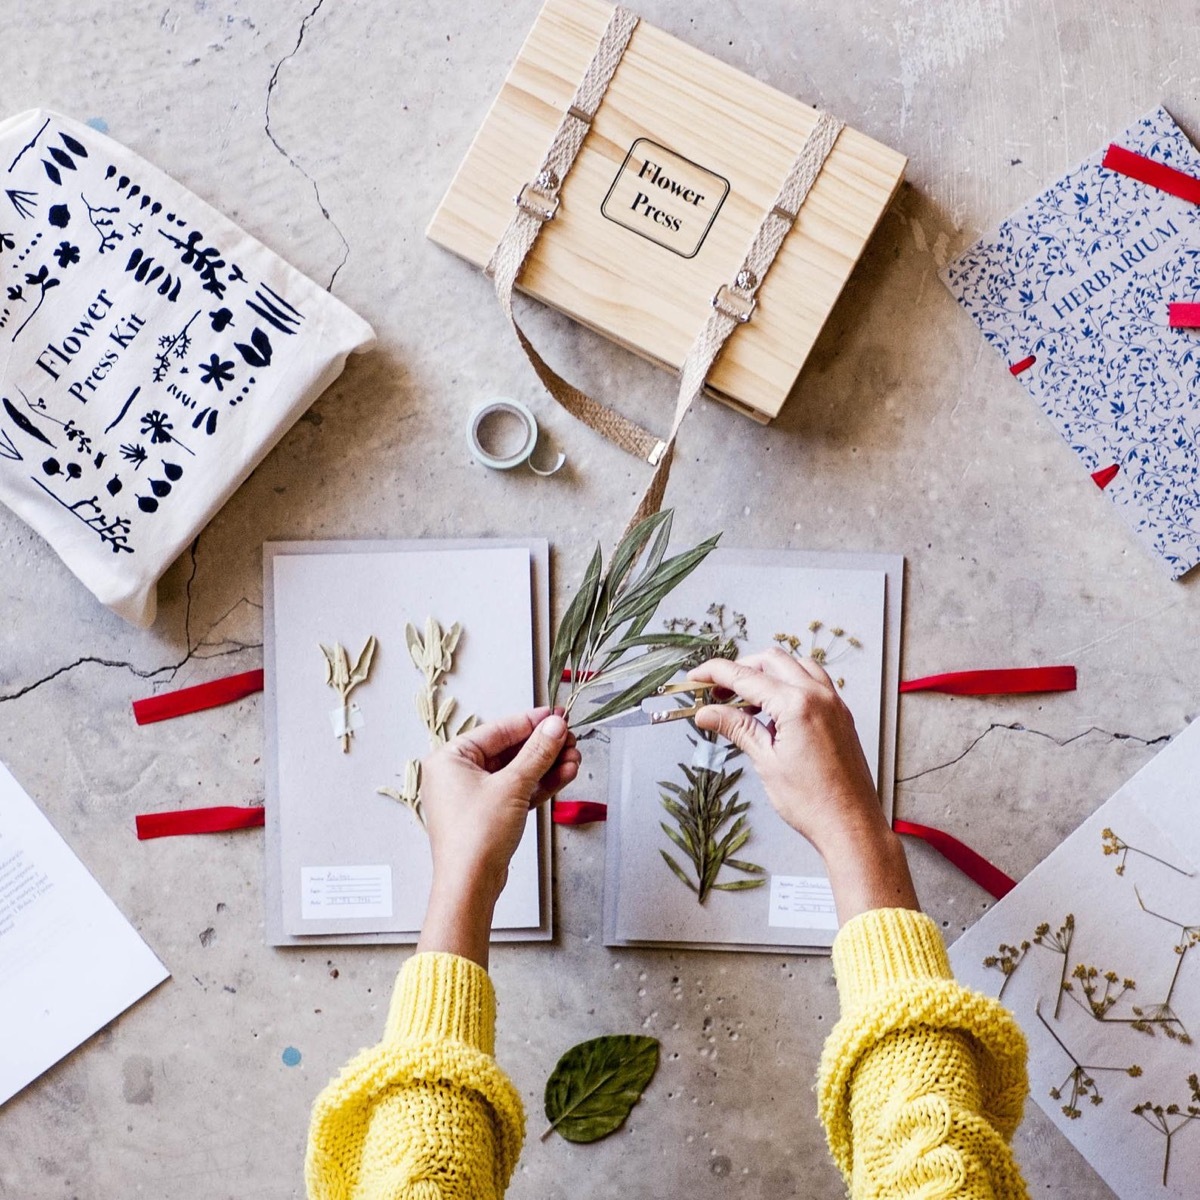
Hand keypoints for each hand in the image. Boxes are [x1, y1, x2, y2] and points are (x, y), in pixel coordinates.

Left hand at [416, 707, 579, 965]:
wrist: (471, 885)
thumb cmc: (477, 835)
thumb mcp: (512, 785)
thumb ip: (537, 753)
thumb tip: (555, 726)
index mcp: (450, 758)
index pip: (497, 730)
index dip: (531, 722)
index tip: (557, 716)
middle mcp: (458, 774)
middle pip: (509, 751)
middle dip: (544, 747)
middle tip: (571, 740)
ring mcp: (474, 796)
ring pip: (517, 772)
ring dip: (546, 765)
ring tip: (575, 759)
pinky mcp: (489, 815)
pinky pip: (517, 791)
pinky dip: (539, 784)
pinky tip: (564, 775)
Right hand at [688, 649, 917, 921]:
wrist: (851, 826)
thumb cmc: (814, 802)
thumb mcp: (766, 761)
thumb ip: (737, 728)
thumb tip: (707, 713)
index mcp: (796, 704)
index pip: (745, 676)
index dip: (714, 673)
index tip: (695, 677)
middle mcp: (818, 695)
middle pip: (771, 660)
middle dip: (740, 669)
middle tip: (717, 691)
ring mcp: (834, 703)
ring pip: (795, 665)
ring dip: (767, 673)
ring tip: (745, 700)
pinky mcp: (841, 715)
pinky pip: (814, 682)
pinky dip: (790, 683)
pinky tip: (775, 708)